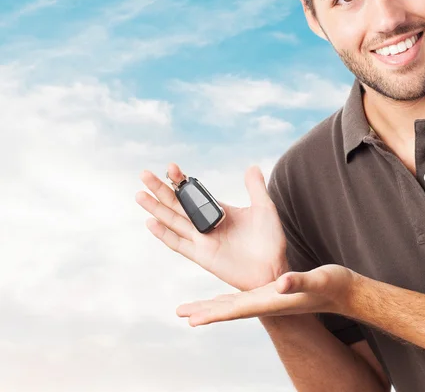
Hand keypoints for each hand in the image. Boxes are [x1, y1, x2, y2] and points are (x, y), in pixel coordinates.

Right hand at [136, 163, 288, 290]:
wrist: (273, 268)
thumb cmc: (270, 240)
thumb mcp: (264, 208)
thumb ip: (255, 188)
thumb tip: (251, 166)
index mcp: (219, 211)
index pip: (194, 193)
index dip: (182, 181)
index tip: (172, 167)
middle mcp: (206, 224)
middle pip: (177, 204)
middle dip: (161, 189)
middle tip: (144, 174)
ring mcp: (202, 240)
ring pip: (173, 221)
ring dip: (156, 209)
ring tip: (140, 194)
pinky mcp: (202, 255)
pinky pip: (179, 244)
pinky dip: (164, 234)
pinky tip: (151, 222)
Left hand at [176, 264, 357, 325]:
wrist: (343, 292)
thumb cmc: (333, 286)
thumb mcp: (318, 279)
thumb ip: (300, 281)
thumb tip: (282, 283)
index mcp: (273, 301)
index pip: (238, 309)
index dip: (214, 313)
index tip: (193, 319)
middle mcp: (267, 303)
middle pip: (230, 309)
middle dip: (205, 312)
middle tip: (181, 314)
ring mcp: (269, 299)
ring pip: (234, 304)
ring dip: (211, 307)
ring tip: (191, 310)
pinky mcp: (272, 293)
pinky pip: (243, 297)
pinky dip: (227, 298)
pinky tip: (219, 298)